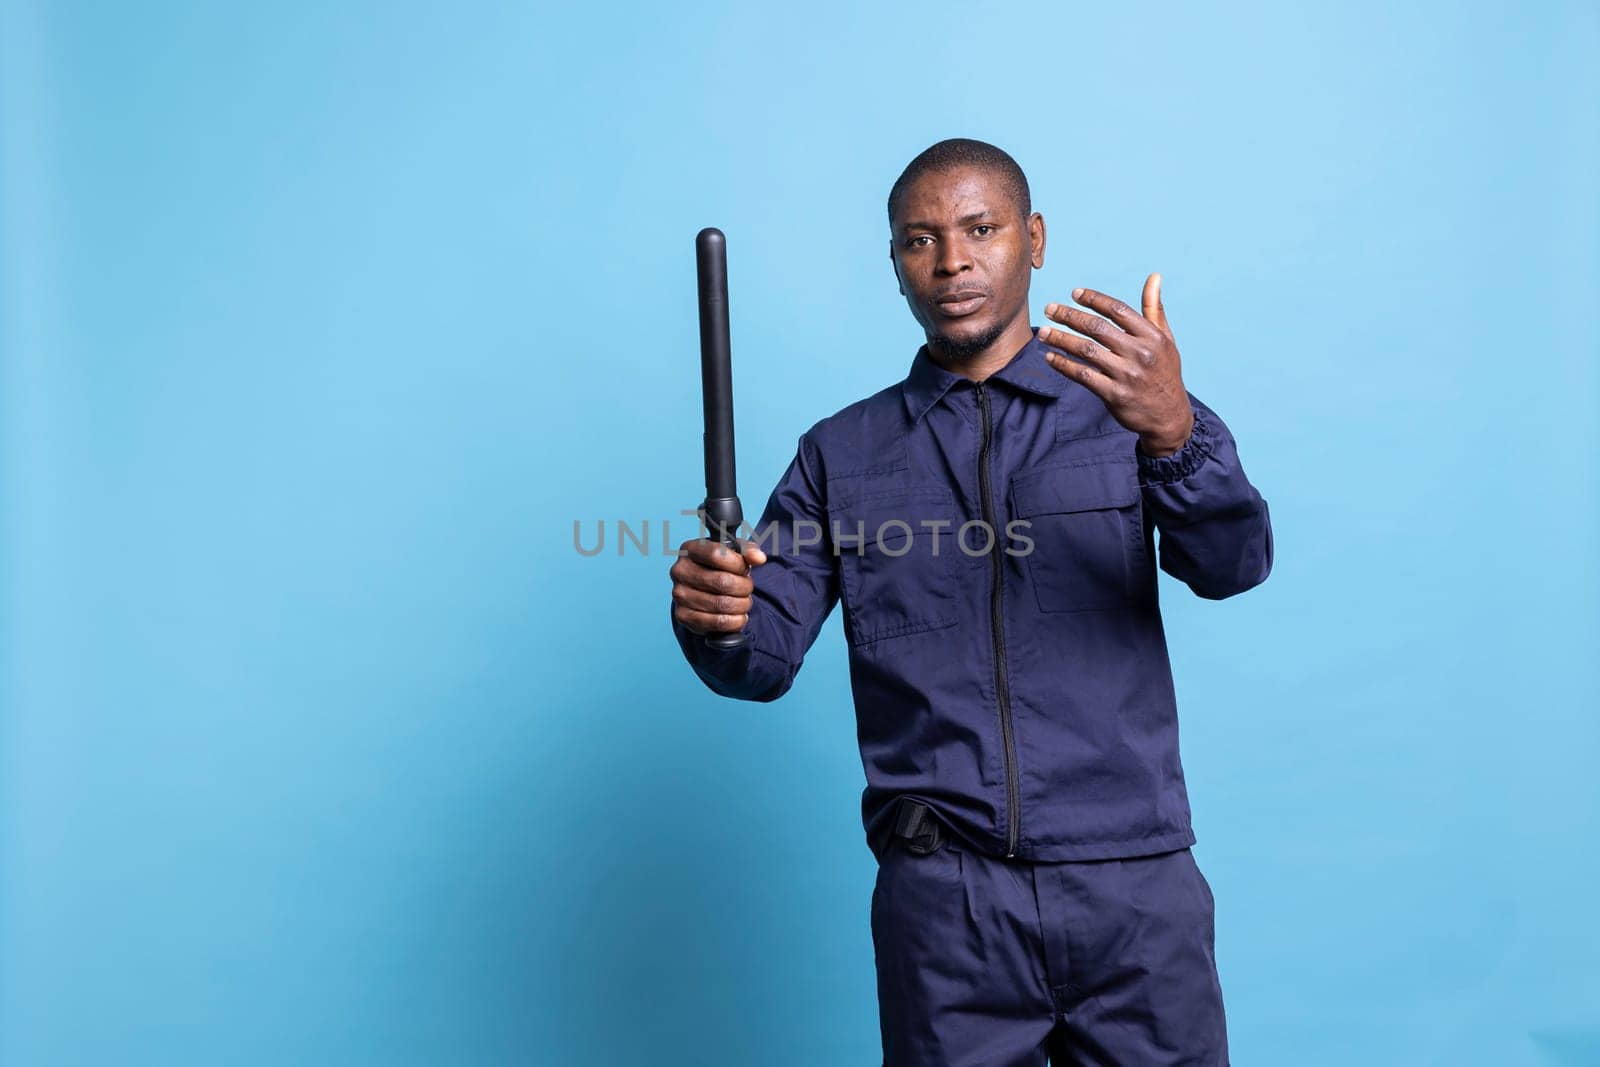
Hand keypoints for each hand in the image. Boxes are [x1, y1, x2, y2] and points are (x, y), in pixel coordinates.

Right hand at [670, 537, 768, 635]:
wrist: (703, 590)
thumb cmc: (719, 568)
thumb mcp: (733, 553)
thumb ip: (747, 551)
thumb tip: (759, 558)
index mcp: (689, 550)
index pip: (715, 554)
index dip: (737, 563)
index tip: (745, 569)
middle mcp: (680, 571)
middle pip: (721, 581)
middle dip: (744, 587)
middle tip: (748, 588)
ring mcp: (679, 594)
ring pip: (721, 604)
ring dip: (742, 605)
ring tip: (745, 602)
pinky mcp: (683, 616)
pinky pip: (716, 622)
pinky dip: (735, 621)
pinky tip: (739, 616)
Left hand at [1037, 272, 1194, 456]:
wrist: (1169, 416)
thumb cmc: (1165, 373)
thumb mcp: (1166, 340)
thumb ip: (1154, 309)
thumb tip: (1154, 276)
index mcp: (1152, 336)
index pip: (1118, 310)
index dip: (1094, 299)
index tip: (1074, 293)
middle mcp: (1140, 353)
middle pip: (1098, 327)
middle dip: (1069, 316)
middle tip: (1049, 308)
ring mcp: (1127, 375)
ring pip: (1087, 350)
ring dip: (1061, 339)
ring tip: (1043, 332)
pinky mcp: (1115, 395)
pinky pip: (1083, 376)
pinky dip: (1065, 365)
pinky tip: (1051, 357)